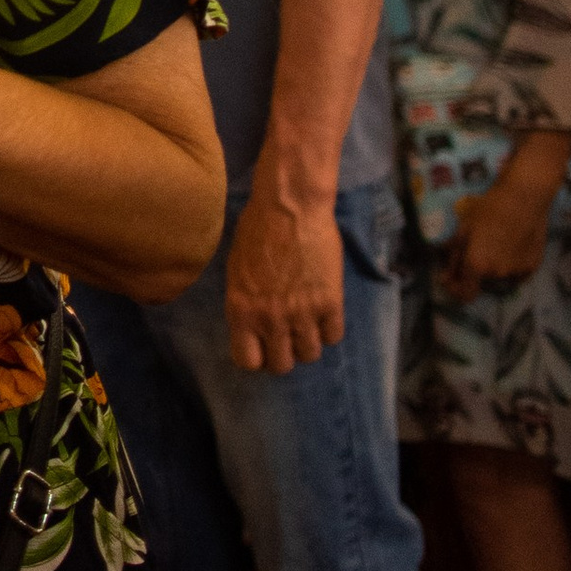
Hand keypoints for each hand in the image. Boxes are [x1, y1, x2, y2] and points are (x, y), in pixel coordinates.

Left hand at [225, 177, 342, 375]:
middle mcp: (270, 318)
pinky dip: (329, 329)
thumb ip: (244, 302)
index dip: (257, 357)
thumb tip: (251, 325)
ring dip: (308, 342)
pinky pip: (333, 336)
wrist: (290, 205)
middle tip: (288, 337)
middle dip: (285, 354)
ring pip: (310, 355)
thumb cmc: (257, 229)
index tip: (263, 347)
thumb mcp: (237, 270)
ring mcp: (302, 313)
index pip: (247, 361)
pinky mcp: (330, 302)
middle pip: (282, 365)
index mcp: (241, 310)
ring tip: (307, 322)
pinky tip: (324, 312)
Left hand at [446, 135, 567, 295]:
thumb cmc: (489, 209)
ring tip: (496, 243)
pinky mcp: (532, 267)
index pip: (464, 295)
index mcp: (477, 265)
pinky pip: (516, 273)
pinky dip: (511, 265)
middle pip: (481, 282)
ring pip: (499, 277)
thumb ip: (453, 257)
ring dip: (494, 268)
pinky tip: (511, 245)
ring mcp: (517, 273)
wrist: (524, 198)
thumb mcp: (463, 229)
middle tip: (477, 249)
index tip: (452, 279)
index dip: (456, 290)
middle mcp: (497, 275)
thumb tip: (445, 277)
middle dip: (475, 272)